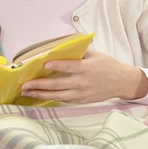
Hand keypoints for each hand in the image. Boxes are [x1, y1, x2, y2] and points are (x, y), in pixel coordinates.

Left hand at [20, 51, 147, 103]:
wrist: (122, 82)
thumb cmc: (107, 65)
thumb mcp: (94, 54)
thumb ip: (78, 52)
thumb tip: (59, 48)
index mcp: (86, 68)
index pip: (68, 66)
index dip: (56, 65)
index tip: (43, 64)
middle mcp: (82, 82)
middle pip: (58, 84)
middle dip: (39, 85)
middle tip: (25, 84)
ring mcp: (81, 93)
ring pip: (58, 95)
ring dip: (41, 94)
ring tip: (27, 92)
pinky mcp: (81, 100)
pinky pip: (63, 99)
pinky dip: (50, 98)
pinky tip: (39, 96)